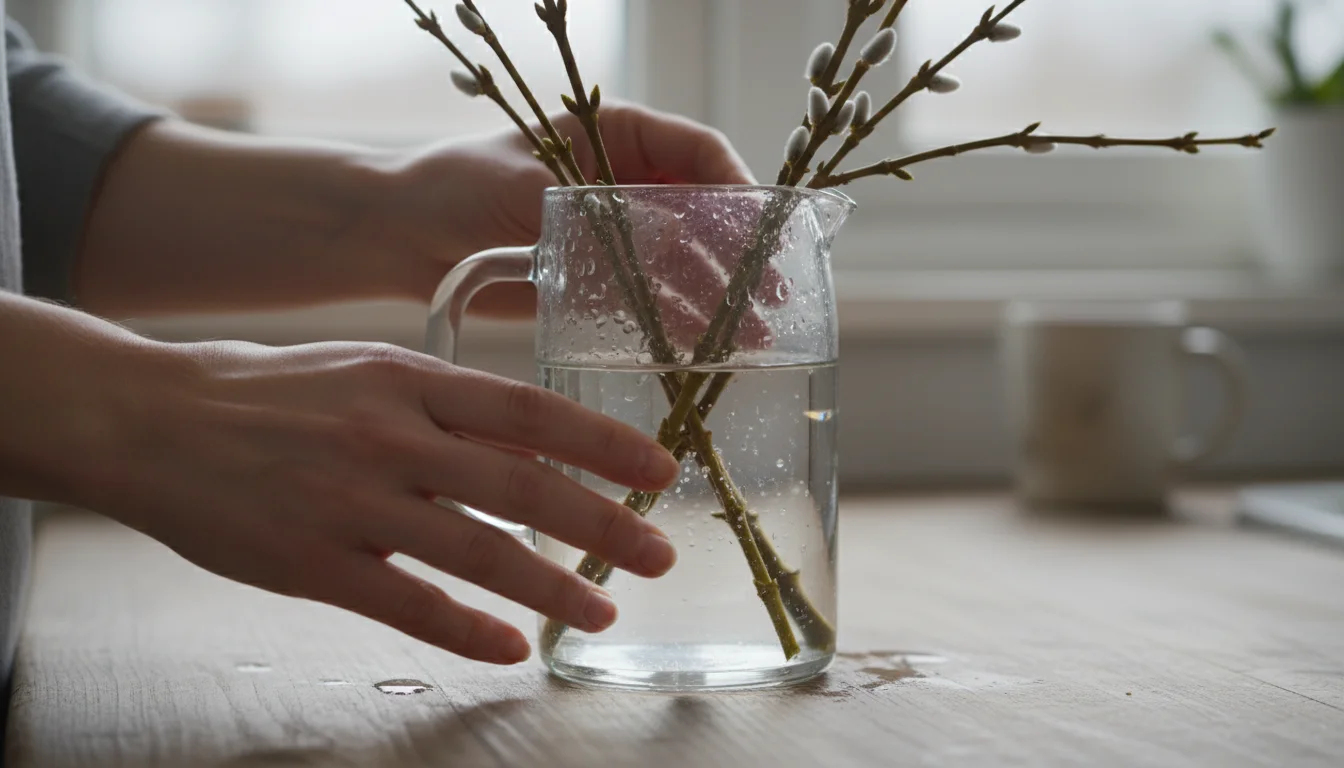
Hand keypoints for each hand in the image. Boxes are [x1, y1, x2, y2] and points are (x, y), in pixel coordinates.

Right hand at [89, 340, 681, 663]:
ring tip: (602, 609)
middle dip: (604, 524)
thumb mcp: (372, 371)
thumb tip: (543, 443)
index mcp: (410, 378)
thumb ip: (454, 408)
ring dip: (551, 588)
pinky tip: (509, 648)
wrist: (154, 419)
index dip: (604, 444)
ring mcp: (351, 502)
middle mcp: (390, 437)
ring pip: (477, 553)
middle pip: (523, 486)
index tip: (659, 471)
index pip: (532, 410)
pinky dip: (467, 631)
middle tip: (660, 555)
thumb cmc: (272, 391)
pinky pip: (408, 606)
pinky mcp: (312, 562)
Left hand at [358, 102, 784, 345]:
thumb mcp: (531, 192)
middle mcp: (624, 181)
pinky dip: (674, 320)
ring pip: (681, 261)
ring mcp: (613, 232)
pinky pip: (648, 296)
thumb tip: (677, 245)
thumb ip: (601, 217)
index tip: (761, 233)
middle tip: (768, 299)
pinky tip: (698, 345)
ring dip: (714, 297)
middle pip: (701, 213)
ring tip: (746, 337)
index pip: (698, 152)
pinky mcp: (595, 277)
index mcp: (614, 133)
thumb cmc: (454, 187)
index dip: (736, 191)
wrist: (399, 235)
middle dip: (736, 256)